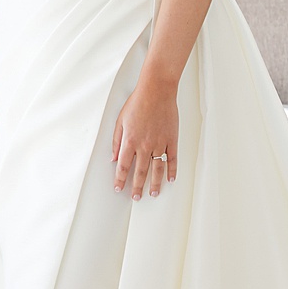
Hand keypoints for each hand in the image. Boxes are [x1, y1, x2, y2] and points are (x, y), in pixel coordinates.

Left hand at [112, 74, 179, 198]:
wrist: (157, 91)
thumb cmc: (138, 103)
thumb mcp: (120, 121)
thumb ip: (117, 141)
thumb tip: (114, 158)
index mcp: (130, 141)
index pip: (123, 166)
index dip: (120, 179)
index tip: (119, 188)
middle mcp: (145, 145)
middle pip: (140, 172)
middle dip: (137, 187)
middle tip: (136, 197)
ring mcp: (160, 144)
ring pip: (157, 169)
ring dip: (155, 183)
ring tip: (154, 193)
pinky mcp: (172, 140)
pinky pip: (173, 159)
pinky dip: (172, 170)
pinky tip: (170, 179)